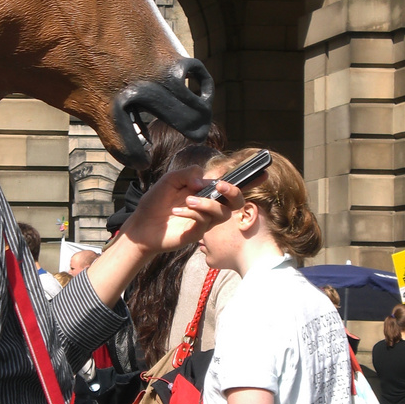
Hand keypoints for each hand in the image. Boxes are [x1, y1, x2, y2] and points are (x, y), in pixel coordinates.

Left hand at [120, 169, 242, 257]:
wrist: (141, 225)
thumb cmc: (155, 202)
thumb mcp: (170, 181)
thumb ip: (188, 174)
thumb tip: (206, 180)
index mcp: (204, 190)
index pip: (229, 182)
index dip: (247, 178)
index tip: (262, 171)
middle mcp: (209, 204)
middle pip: (235, 199)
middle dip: (235, 190)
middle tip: (221, 185)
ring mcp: (205, 219)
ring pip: (222, 211)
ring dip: (208, 202)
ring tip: (188, 199)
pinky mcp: (199, 232)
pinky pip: (206, 221)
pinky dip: (194, 212)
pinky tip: (178, 210)